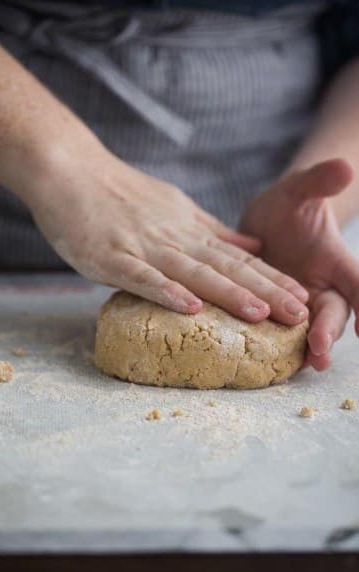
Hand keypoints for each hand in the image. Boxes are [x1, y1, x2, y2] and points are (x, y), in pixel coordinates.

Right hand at [28, 146, 307, 322]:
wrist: (69, 170)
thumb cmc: (118, 192)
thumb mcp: (174, 206)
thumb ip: (211, 229)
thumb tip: (252, 242)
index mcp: (188, 229)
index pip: (238, 256)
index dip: (271, 277)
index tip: (301, 297)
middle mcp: (173, 238)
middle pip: (226, 267)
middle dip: (265, 291)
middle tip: (298, 314)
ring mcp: (143, 247)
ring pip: (192, 272)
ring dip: (228, 292)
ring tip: (260, 314)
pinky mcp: (111, 257)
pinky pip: (142, 277)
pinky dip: (166, 292)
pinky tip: (191, 308)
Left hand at [240, 158, 356, 369]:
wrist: (265, 225)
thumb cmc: (288, 206)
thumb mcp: (298, 190)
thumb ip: (319, 181)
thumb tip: (345, 166)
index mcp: (335, 260)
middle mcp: (324, 287)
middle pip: (336, 313)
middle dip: (330, 330)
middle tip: (319, 346)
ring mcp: (302, 303)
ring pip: (314, 330)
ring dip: (312, 348)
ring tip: (307, 364)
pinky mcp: (278, 313)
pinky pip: (285, 335)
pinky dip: (283, 349)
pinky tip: (273, 364)